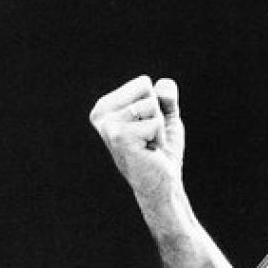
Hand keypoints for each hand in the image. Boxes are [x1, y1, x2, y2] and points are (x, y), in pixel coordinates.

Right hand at [89, 75, 185, 202]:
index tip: (148, 127)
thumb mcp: (165, 117)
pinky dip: (159, 136)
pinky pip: (155, 121)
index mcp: (105, 106)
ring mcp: (108, 125)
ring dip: (158, 127)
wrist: (161, 184)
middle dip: (158, 114)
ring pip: (151, 105)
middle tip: (150, 137)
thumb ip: (166, 97)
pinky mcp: (120, 136)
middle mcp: (101, 114)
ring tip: (148, 144)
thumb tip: (165, 84)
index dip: (156, 105)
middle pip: (146, 89)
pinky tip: (148, 151)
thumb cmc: (160, 151)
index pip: (143, 82)